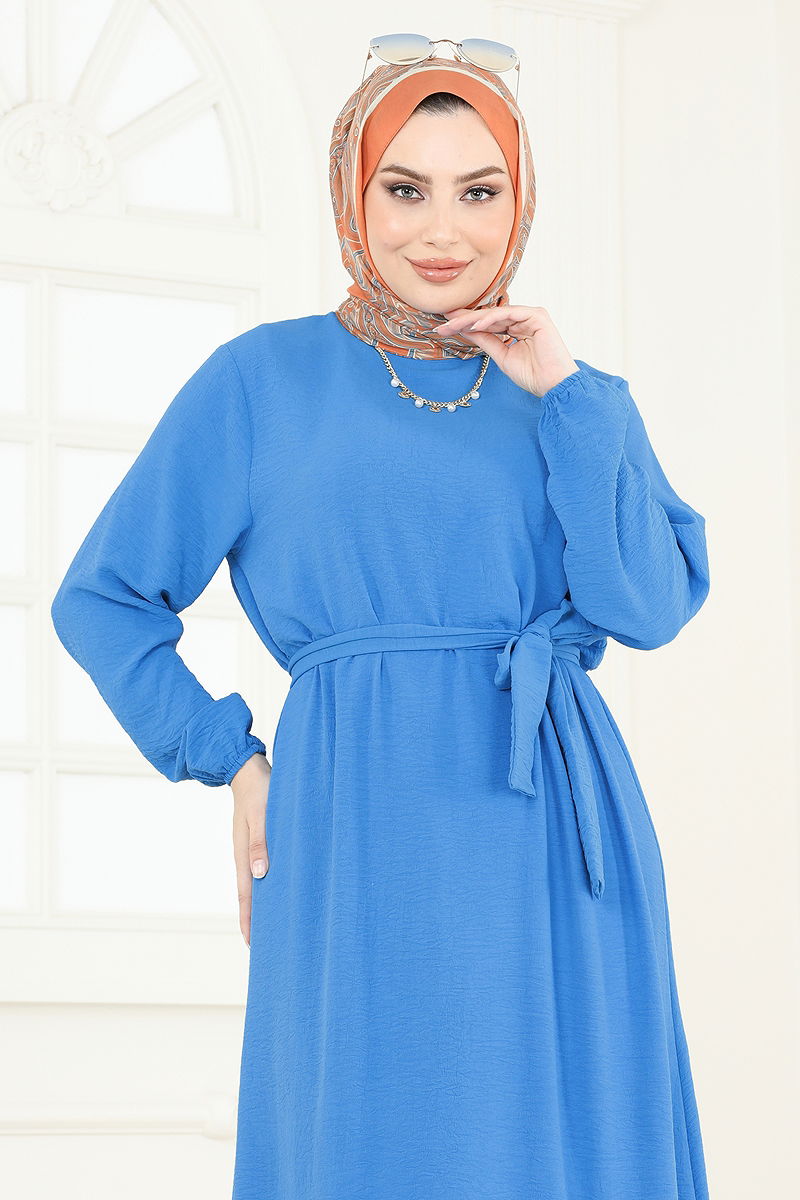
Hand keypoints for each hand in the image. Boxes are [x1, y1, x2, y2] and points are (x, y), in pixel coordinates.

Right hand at [231, 751, 270, 946]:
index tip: (252, 945)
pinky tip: (278, 889)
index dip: (249, 921)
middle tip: (263, 946)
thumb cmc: (260, 790)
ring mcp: (252, 848)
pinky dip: (268, 885)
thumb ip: (260, 843)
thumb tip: (260, 874)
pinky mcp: (260, 839)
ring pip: (257, 884)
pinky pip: (263, 869)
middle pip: (249, 895)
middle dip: (255, 920)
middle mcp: (247, 856)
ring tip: (273, 925)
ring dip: (262, 904)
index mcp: (244, 854)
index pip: (245, 896)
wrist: (250, 768)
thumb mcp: (260, 816)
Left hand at [432, 305, 579, 397]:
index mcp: (516, 328)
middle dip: (464, 320)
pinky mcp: (537, 315)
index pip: (487, 323)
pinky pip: (508, 313)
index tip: (444, 327)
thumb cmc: (533, 375)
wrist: (553, 385)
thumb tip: (465, 330)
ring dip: (473, 318)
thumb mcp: (501, 356)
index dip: (466, 324)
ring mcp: (531, 315)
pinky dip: (490, 318)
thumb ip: (486, 341)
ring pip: (496, 313)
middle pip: (489, 316)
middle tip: (442, 323)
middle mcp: (523, 319)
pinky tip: (474, 325)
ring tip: (453, 325)